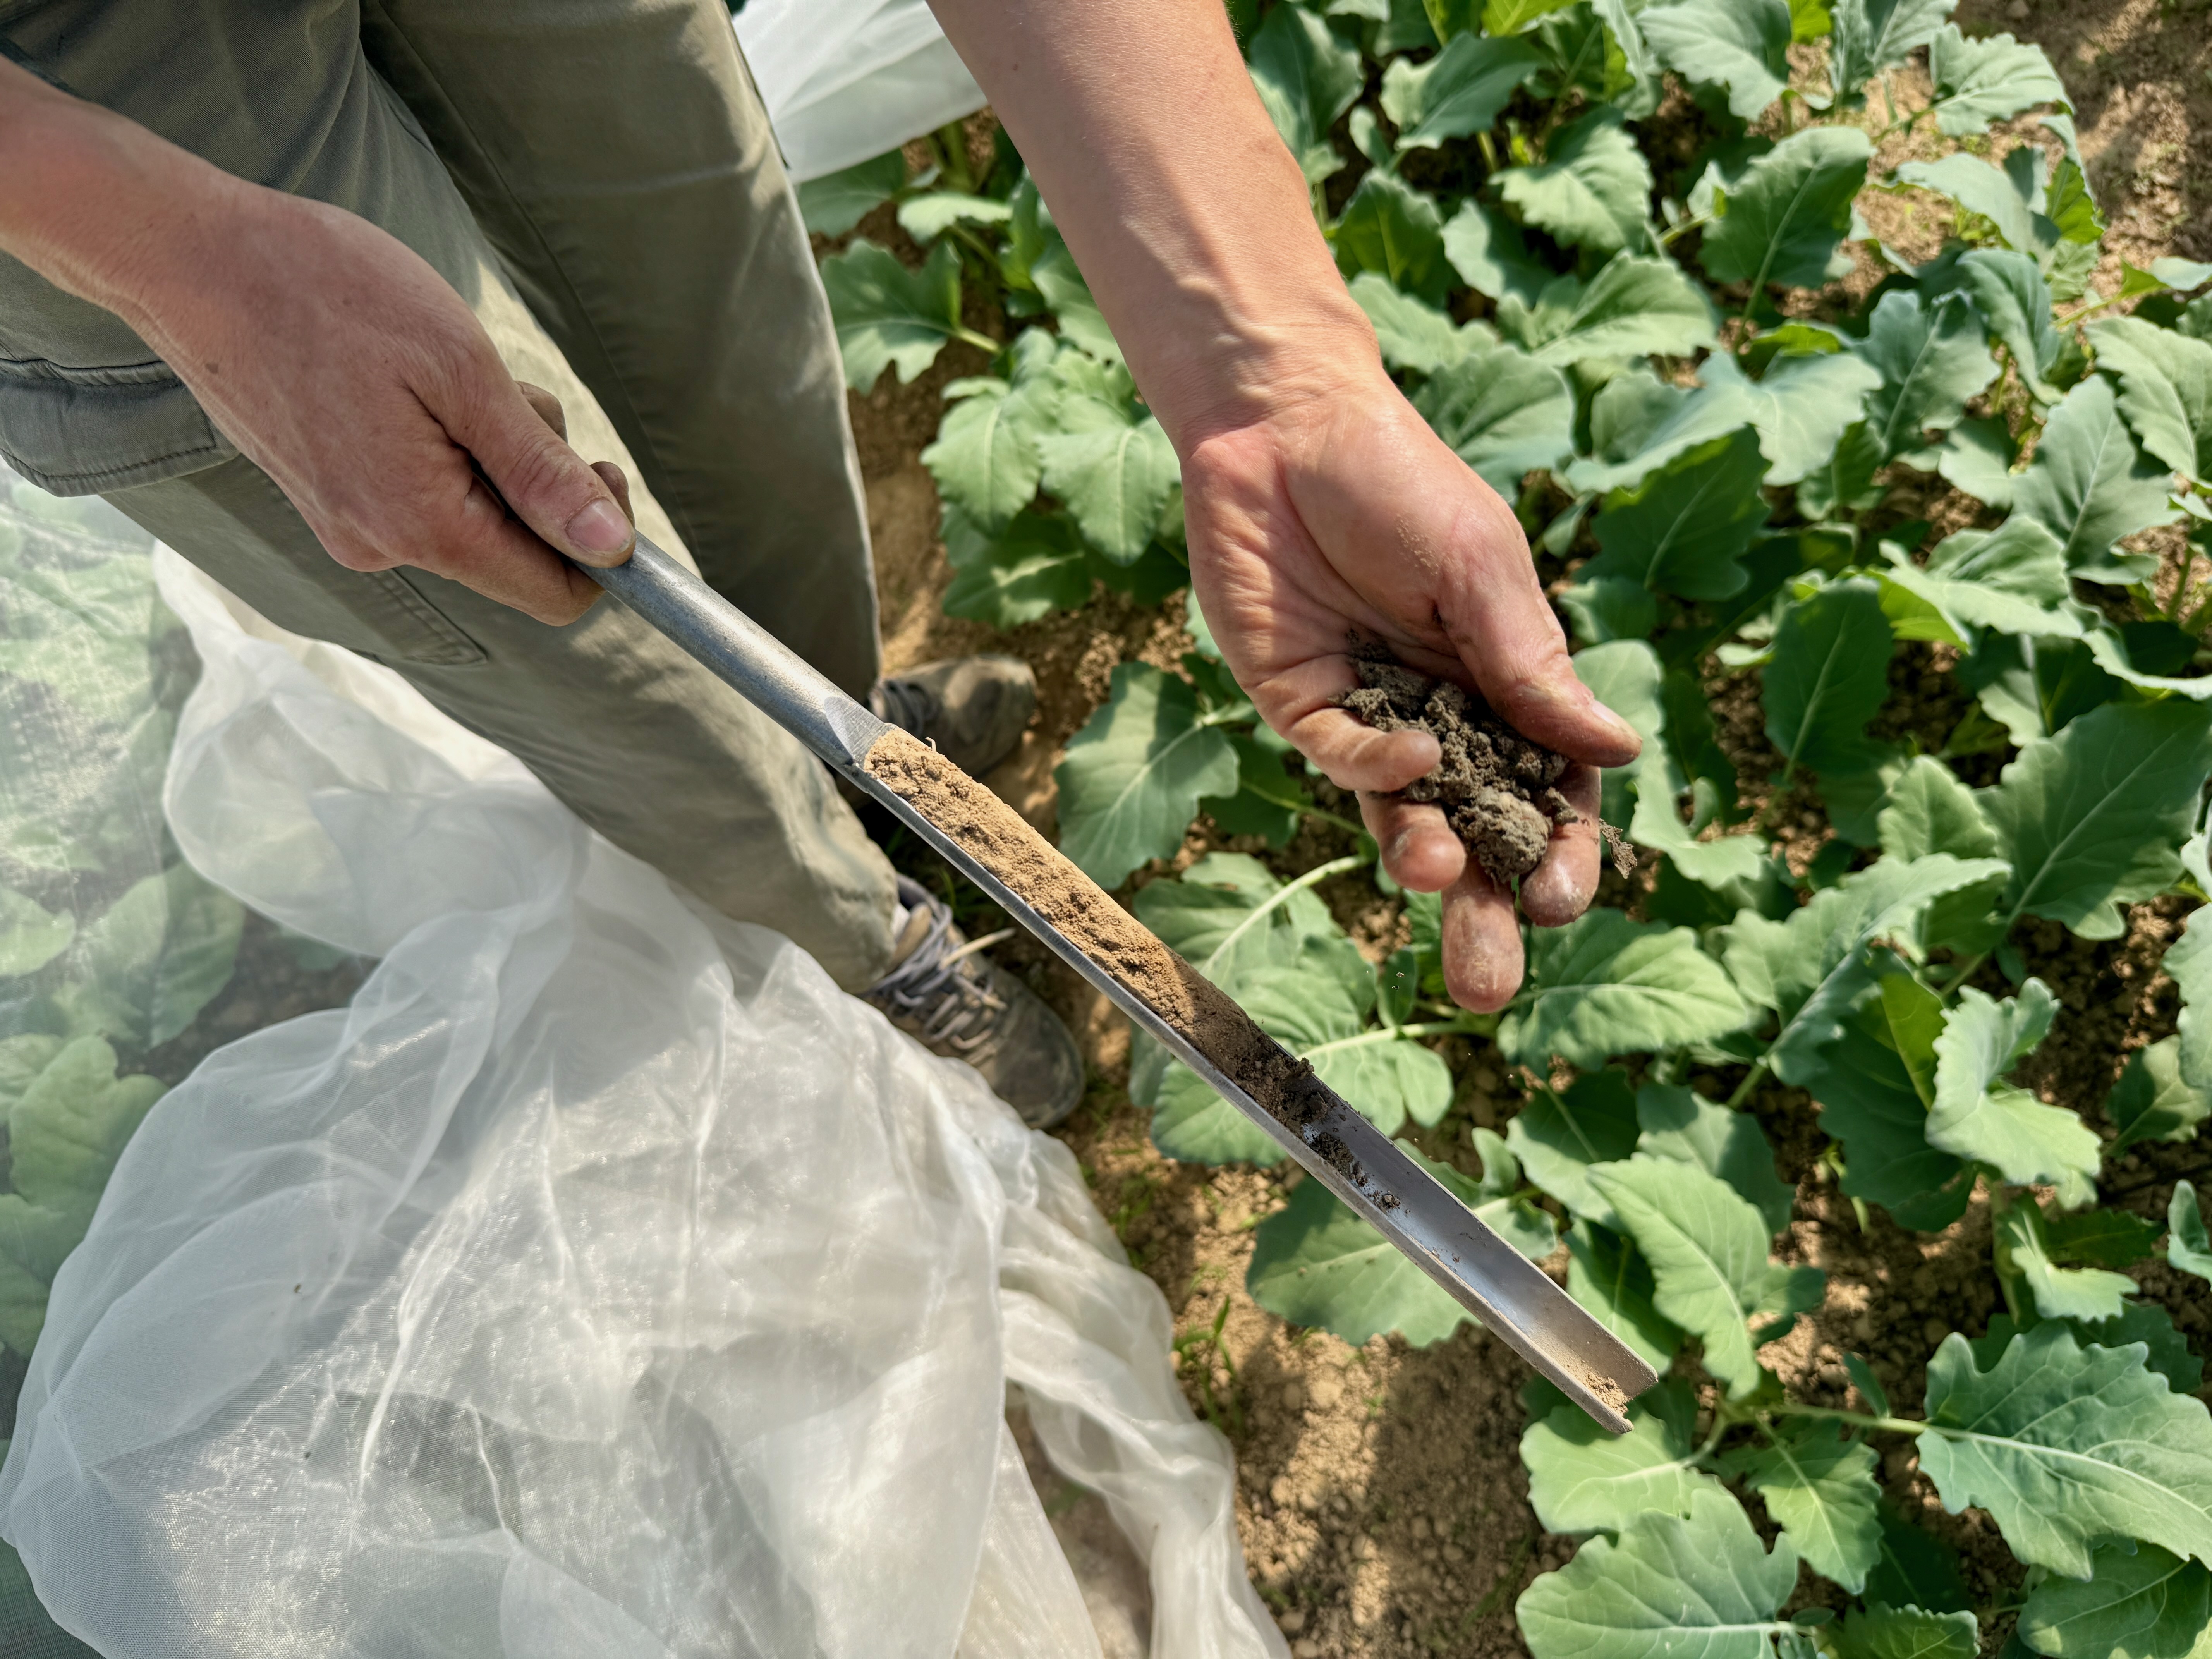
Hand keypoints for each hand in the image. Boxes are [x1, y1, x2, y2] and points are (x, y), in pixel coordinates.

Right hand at [108, 166, 635, 622]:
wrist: (193, 259)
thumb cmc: (330, 294)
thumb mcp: (463, 372)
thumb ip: (539, 472)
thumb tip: (613, 549)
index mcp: (421, 527)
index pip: (551, 592)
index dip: (598, 545)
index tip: (602, 467)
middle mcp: (378, 547)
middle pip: (511, 550)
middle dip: (533, 478)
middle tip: (501, 389)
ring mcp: (344, 523)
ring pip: (466, 513)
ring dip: (485, 450)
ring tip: (435, 370)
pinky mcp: (324, 492)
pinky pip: (418, 489)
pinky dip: (438, 443)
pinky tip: (399, 379)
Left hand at [1182, 364, 1641, 1013]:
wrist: (1284, 426)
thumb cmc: (1402, 483)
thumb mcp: (1482, 571)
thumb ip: (1533, 666)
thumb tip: (1617, 751)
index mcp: (1504, 685)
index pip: (1544, 790)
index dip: (1557, 850)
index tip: (1562, 898)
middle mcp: (1441, 715)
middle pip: (1473, 833)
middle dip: (1482, 909)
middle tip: (1488, 985)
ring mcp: (1369, 716)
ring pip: (1401, 819)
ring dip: (1422, 863)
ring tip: (1436, 878)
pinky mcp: (1300, 705)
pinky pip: (1342, 761)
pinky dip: (1374, 770)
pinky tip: (1407, 759)